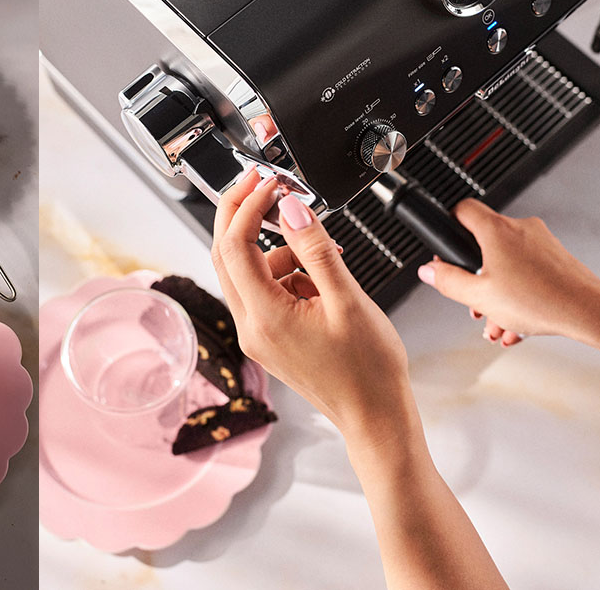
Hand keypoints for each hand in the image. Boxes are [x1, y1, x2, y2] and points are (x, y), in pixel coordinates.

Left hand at [211, 170, 412, 445]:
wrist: (375, 417)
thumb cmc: (369, 371)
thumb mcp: (347, 299)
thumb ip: (314, 249)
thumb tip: (290, 208)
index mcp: (263, 317)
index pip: (233, 246)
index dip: (246, 205)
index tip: (266, 181)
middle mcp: (250, 327)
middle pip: (225, 255)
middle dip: (241, 215)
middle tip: (263, 184)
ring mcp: (256, 334)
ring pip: (248, 272)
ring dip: (276, 249)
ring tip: (323, 252)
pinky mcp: (269, 338)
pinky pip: (265, 291)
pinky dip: (287, 273)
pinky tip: (321, 278)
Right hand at [416, 199, 599, 345]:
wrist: (588, 311)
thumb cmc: (540, 301)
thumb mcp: (478, 296)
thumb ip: (447, 281)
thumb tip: (429, 271)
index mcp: (497, 231)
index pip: (463, 209)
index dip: (448, 224)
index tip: (446, 242)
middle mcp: (521, 229)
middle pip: (484, 244)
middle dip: (475, 277)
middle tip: (473, 297)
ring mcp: (541, 242)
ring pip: (507, 264)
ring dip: (497, 293)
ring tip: (497, 320)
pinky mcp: (556, 257)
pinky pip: (527, 273)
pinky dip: (518, 295)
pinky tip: (515, 322)